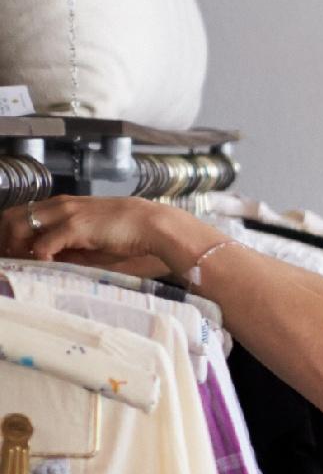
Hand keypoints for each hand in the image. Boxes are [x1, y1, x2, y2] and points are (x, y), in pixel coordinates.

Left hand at [6, 195, 219, 278]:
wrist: (156, 226)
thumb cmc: (130, 235)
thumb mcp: (93, 240)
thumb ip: (68, 247)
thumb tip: (47, 261)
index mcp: (64, 205)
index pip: (21, 213)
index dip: (10, 235)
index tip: (12, 254)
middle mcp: (59, 205)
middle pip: (11, 216)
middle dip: (5, 240)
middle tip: (9, 260)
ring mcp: (65, 213)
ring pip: (19, 226)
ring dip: (15, 248)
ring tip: (23, 265)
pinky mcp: (74, 226)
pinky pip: (43, 244)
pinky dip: (38, 258)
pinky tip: (45, 268)